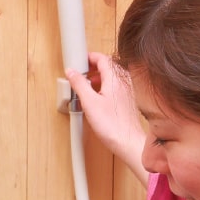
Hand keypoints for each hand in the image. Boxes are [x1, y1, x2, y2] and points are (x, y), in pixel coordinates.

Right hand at [67, 53, 147, 186]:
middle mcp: (123, 82)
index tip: (80, 61)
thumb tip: (71, 72)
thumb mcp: (89, 102)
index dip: (90, 57)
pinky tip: (96, 100)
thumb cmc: (112, 126)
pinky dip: (103, 89)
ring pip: (110, 78)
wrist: (127, 142)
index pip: (102, 58)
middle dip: (92, 68)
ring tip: (86, 88)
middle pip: (107, 67)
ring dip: (97, 79)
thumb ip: (79, 84)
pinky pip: (114, 88)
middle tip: (81, 74)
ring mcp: (127, 91)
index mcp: (114, 78)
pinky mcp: (127, 101)